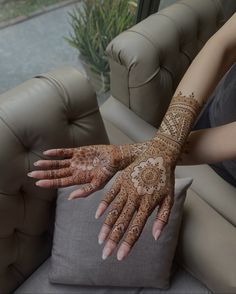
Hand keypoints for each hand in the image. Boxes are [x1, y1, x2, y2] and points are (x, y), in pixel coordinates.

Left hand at [27, 143, 147, 199]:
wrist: (115, 158)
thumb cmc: (109, 172)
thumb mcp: (99, 184)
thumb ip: (86, 191)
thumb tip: (71, 198)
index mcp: (78, 179)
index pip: (60, 182)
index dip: (49, 183)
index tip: (38, 184)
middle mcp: (75, 170)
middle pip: (56, 172)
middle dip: (44, 174)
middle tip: (30, 174)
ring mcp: (76, 160)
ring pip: (58, 163)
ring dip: (48, 163)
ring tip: (36, 164)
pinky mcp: (79, 151)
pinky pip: (65, 152)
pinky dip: (56, 152)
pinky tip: (47, 152)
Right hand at [95, 134, 180, 260]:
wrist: (159, 155)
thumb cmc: (165, 179)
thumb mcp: (169, 199)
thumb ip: (162, 218)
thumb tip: (156, 237)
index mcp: (148, 204)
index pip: (136, 229)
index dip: (127, 244)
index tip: (119, 257)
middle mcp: (135, 199)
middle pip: (122, 223)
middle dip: (113, 241)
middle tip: (105, 255)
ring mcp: (126, 189)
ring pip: (114, 211)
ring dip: (107, 227)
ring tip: (100, 240)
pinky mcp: (120, 180)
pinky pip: (110, 194)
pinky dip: (103, 205)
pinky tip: (97, 216)